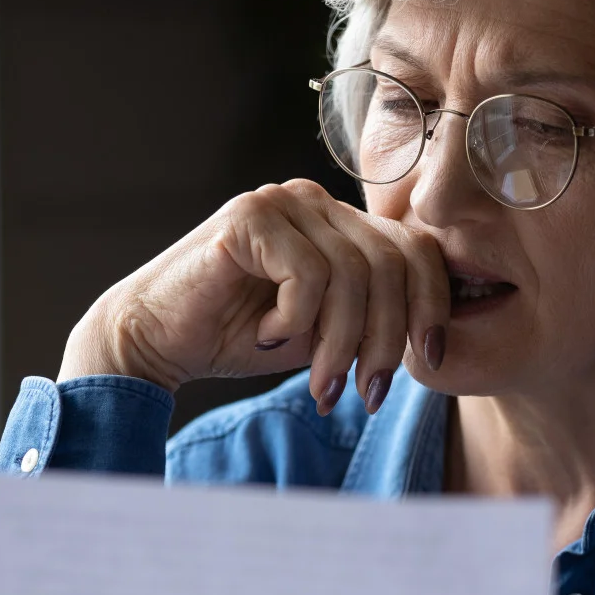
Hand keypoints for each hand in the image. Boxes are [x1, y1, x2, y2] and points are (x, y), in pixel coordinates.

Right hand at [58, 178, 448, 413]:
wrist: (155, 341)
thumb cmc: (239, 337)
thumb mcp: (326, 332)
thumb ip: (374, 320)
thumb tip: (438, 342)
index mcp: (341, 221)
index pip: (416, 249)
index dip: (431, 307)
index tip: (431, 362)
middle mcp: (315, 201)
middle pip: (391, 264)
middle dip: (385, 340)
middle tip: (364, 393)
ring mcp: (281, 202)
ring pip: (353, 274)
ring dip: (340, 343)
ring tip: (319, 382)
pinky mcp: (247, 217)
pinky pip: (307, 275)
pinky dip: (295, 320)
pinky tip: (266, 334)